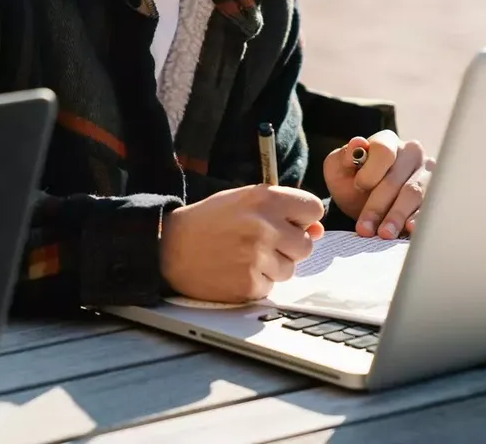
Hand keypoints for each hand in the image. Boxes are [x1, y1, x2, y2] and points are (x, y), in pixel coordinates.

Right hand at [159, 184, 324, 302]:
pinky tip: (234, 270)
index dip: (301, 218)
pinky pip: (270, 287)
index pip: (313, 209)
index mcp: (264, 198)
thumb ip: (280, 210)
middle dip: (287, 247)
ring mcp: (258, 257)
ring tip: (242, 256)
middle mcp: (264, 226)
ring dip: (272, 267)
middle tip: (258, 243)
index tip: (286, 223)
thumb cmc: (206, 222)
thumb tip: (318, 231)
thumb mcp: (241, 201)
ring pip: (290, 269)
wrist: (167, 247)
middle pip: (306, 245)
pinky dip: (256, 282)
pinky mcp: (250, 284)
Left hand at [323, 129, 433, 239]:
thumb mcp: (338, 168)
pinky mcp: (436, 194)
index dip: (371, 170)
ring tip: (384, 234)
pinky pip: (429, 207)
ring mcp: (427, 174)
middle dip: (379, 206)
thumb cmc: (351, 180)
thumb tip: (358, 144)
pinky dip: (419, 219)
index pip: (384, 151)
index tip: (358, 186)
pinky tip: (410, 229)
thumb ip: (343, 157)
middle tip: (365, 228)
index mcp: (386, 141)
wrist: (362, 201)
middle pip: (398, 179)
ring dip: (397, 216)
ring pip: (415, 194)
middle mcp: (411, 154)